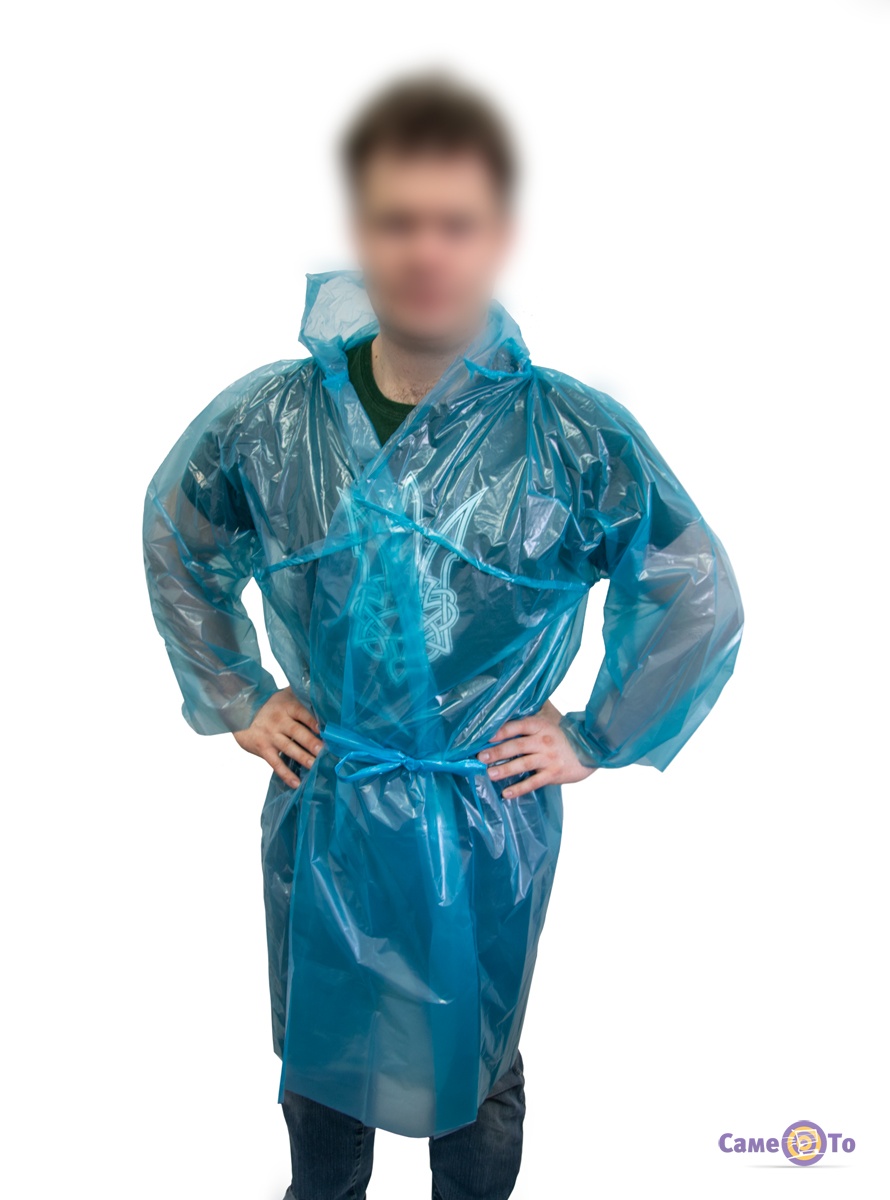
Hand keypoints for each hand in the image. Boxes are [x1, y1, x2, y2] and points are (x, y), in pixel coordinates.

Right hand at [233, 687, 323, 787]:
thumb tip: (324, 694)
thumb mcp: (285, 695)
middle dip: (310, 742)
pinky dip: (286, 774)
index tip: (324, 730)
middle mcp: (279, 721)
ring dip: (302, 757)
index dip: (312, 721)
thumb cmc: (271, 704)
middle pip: (296, 732)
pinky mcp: (263, 749)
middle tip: (323, 750)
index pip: (301, 713)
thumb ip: (303, 696)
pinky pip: (276, 763)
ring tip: (314, 765)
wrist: (242, 710)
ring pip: (288, 748)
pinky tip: (296, 783)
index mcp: (287, 707)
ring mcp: (270, 736)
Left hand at [476, 700, 597, 798]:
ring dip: (505, 769)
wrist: (592, 748)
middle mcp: (543, 741)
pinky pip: (534, 782)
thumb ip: (535, 707)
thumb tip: (520, 692)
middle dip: (497, 751)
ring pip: (523, 764)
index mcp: (540, 725)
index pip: (518, 725)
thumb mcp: (552, 716)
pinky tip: (506, 794)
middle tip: (480, 757)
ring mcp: (548, 758)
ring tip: (489, 774)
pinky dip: (520, 789)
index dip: (500, 730)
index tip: (484, 736)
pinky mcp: (554, 774)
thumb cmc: (566, 731)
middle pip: (517, 746)